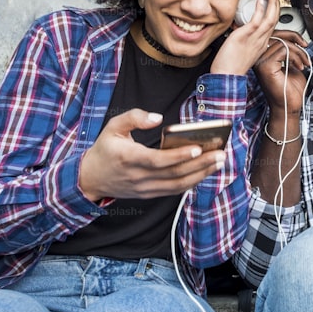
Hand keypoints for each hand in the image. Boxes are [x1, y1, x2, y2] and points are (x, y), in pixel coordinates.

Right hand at [78, 109, 226, 201]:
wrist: (91, 178)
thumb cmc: (106, 149)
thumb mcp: (112, 127)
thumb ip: (134, 117)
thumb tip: (158, 118)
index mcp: (128, 158)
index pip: (157, 160)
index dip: (178, 156)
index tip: (198, 148)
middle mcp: (138, 177)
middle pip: (174, 174)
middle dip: (200, 164)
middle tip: (221, 154)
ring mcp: (145, 188)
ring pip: (178, 185)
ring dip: (201, 175)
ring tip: (219, 162)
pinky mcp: (150, 194)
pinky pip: (174, 190)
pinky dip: (192, 182)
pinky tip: (206, 172)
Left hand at [210, 0, 282, 75]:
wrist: (226, 78)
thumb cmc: (230, 67)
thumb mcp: (242, 52)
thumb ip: (244, 41)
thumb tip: (238, 31)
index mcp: (261, 45)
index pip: (271, 26)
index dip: (274, 13)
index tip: (273, 4)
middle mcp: (261, 41)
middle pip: (274, 20)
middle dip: (277, 5)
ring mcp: (254, 39)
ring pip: (270, 19)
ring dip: (273, 4)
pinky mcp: (245, 37)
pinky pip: (257, 21)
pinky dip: (260, 9)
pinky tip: (260, 0)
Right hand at [253, 31, 310, 114]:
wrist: (289, 107)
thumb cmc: (290, 90)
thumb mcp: (291, 64)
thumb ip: (289, 51)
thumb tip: (295, 39)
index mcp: (263, 57)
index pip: (273, 35)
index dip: (290, 35)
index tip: (303, 43)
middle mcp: (258, 59)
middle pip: (276, 35)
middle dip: (295, 38)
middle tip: (306, 48)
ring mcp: (260, 62)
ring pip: (282, 43)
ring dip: (299, 52)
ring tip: (304, 63)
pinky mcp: (266, 66)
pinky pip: (283, 50)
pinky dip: (296, 57)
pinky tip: (300, 67)